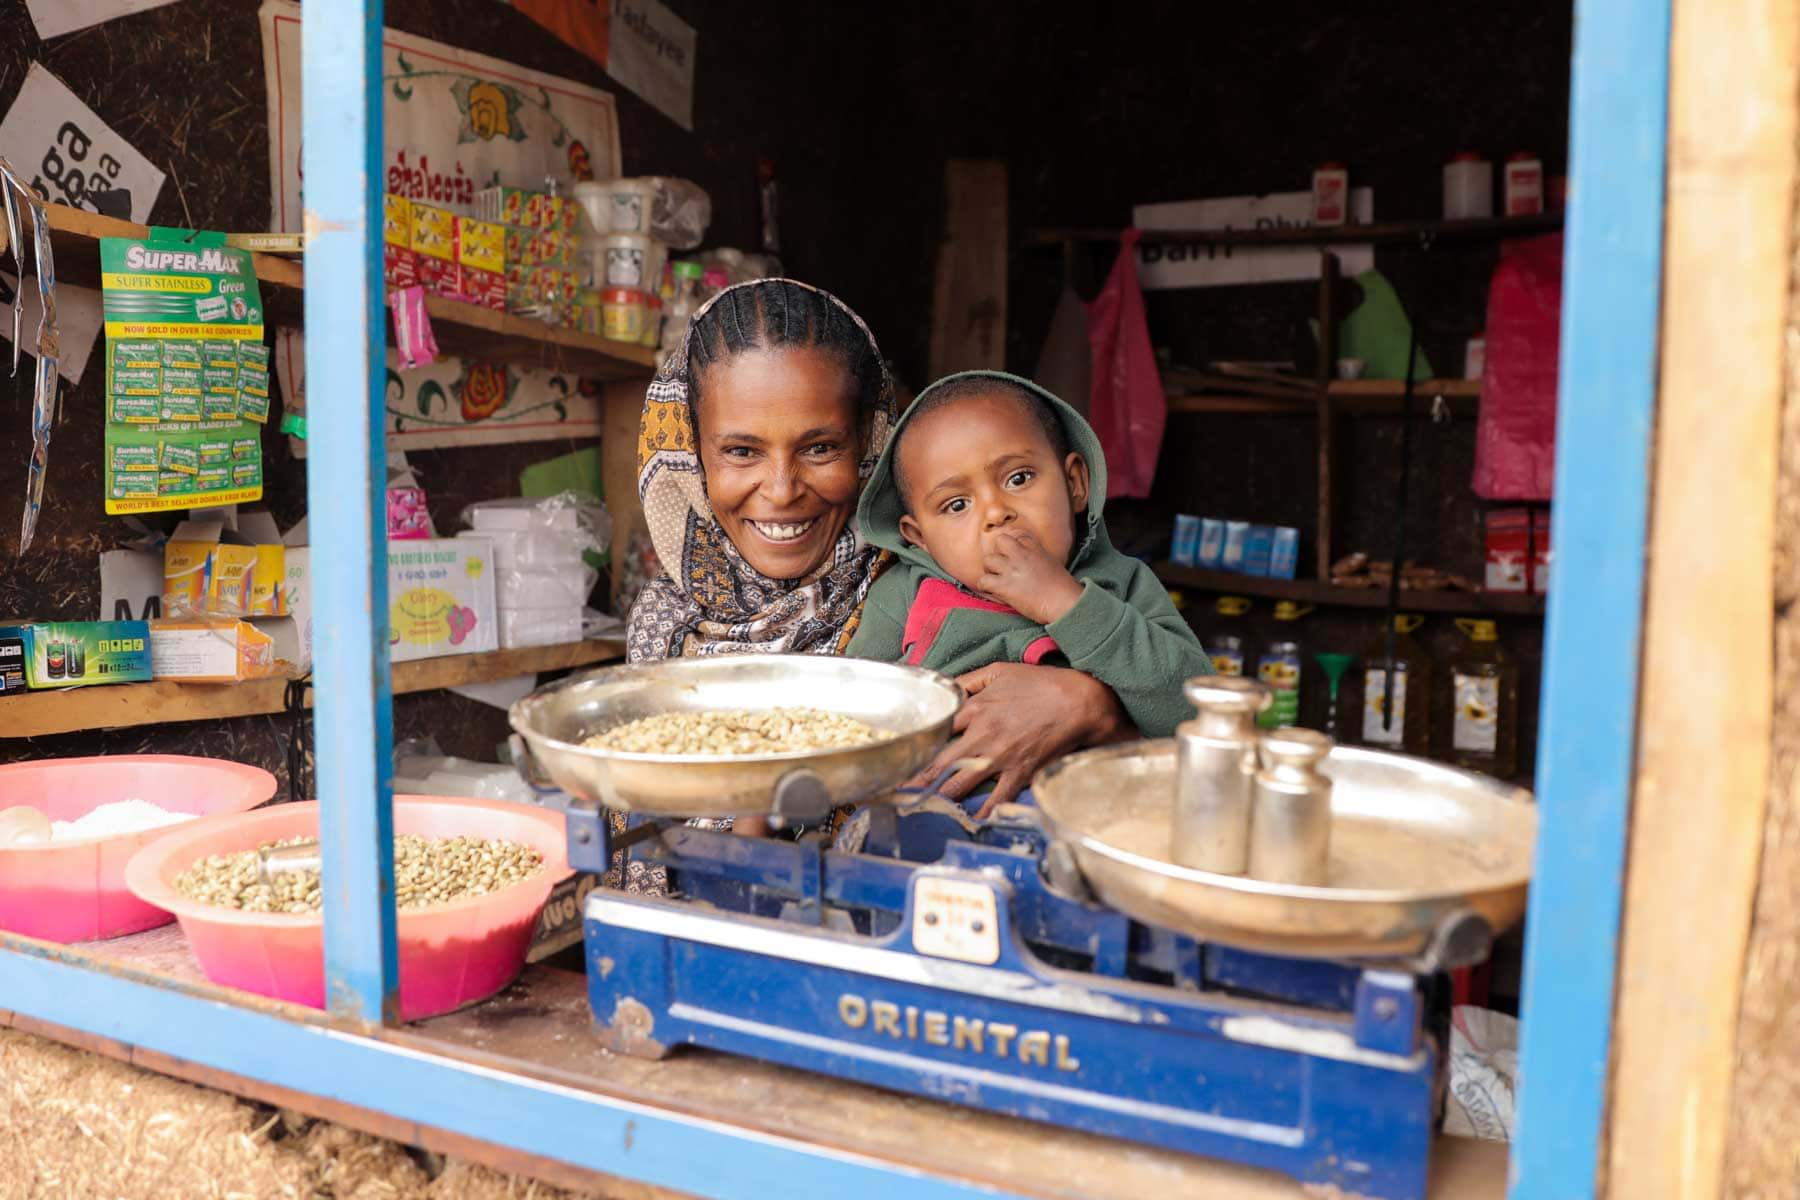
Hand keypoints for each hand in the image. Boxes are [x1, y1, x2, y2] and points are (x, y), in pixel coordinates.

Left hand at [908, 662, 1134, 818]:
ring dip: (939, 797)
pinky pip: (996, 797)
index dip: (915, 744)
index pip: (934, 730)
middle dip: (915, 779)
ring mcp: (999, 757)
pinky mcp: (1019, 772)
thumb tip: (946, 687)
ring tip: (920, 808)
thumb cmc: (1040, 684)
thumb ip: (968, 680)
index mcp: (974, 708)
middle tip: (895, 792)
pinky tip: (969, 819)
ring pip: (960, 783)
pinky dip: (982, 811)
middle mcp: (981, 735)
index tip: (900, 754)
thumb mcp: (1000, 671)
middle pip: (938, 762)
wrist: (1078, 701)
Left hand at [976, 528, 1084, 624]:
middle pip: (999, 540)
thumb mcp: (1052, 563)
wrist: (1064, 603)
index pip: (1017, 534)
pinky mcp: (1004, 585)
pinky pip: (982, 581)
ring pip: (988, 560)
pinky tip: (993, 591)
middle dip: (998, 552)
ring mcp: (1012, 569)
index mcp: (1035, 547)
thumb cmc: (1062, 588)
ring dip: (990, 570)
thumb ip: (1037, 558)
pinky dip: (984, 587)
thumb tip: (1028, 565)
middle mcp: (1021, 554)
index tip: (1013, 554)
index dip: (1012, 545)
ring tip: (997, 580)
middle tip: (1002, 566)